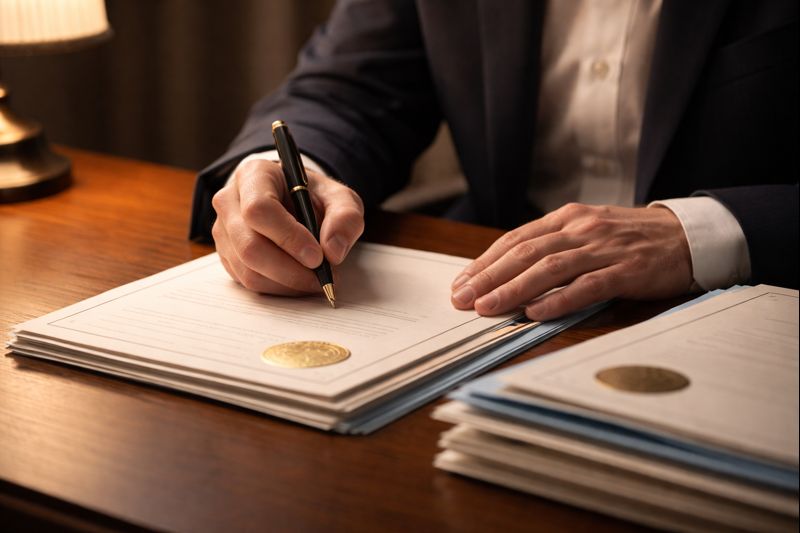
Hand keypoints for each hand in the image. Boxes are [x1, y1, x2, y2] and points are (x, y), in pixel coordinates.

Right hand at [211, 158, 363, 294]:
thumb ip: (346, 217)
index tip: (317, 256)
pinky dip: (279, 288)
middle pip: (249, 246)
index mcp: (254, 175)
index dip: (288, 237)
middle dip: (290, 270)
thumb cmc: (313, 197)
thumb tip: (333, 251)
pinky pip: (248, 282)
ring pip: (248, 270)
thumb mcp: (340, 198)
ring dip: (287, 283)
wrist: (295, 202)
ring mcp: (224, 231)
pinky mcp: (227, 256)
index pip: (259, 209)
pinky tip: (299, 280)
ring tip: (315, 279)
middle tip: (321, 277)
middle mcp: (230, 202)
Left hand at [450, 203, 693, 320]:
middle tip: (462, 298)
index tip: (462, 282)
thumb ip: (554, 247)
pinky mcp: (627, 270)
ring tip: (487, 307)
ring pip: (550, 268)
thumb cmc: (630, 239)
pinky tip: (535, 313)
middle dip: (489, 277)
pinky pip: (588, 286)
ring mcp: (604, 248)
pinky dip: (559, 300)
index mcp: (568, 218)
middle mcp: (582, 229)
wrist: (688, 235)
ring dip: (514, 289)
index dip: (485, 261)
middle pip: (525, 252)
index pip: (516, 239)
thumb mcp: (588, 232)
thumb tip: (509, 274)